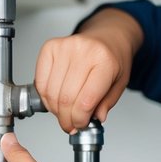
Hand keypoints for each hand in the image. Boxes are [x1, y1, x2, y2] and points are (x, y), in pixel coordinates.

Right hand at [34, 9, 141, 132]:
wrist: (107, 36)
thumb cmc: (113, 58)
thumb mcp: (120, 83)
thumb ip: (107, 103)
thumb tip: (93, 119)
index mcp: (105, 61)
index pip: (86, 100)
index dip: (80, 119)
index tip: (80, 125)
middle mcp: (83, 51)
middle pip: (66, 98)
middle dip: (66, 118)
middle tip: (70, 124)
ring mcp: (64, 47)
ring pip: (50, 92)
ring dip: (54, 109)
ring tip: (63, 112)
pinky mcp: (50, 47)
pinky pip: (40, 80)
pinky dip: (45, 96)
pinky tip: (55, 99)